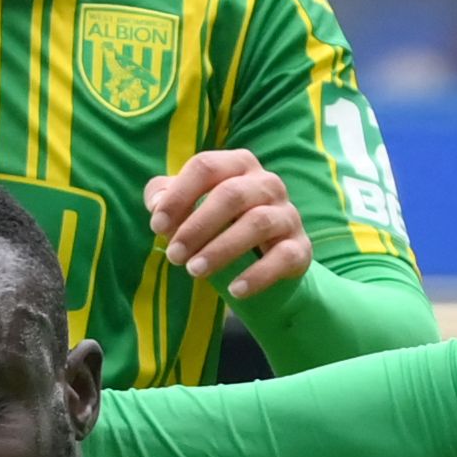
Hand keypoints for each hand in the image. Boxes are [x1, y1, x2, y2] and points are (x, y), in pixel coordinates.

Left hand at [143, 148, 314, 301]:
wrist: (267, 258)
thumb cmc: (221, 223)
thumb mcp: (191, 205)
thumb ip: (166, 196)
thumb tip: (156, 203)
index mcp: (238, 165)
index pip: (206, 167)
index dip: (179, 195)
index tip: (157, 225)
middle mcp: (267, 183)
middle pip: (231, 195)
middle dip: (197, 226)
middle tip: (174, 255)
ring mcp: (287, 214)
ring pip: (257, 223)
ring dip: (222, 249)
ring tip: (194, 271)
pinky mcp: (300, 247)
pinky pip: (282, 257)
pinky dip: (257, 275)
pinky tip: (234, 290)